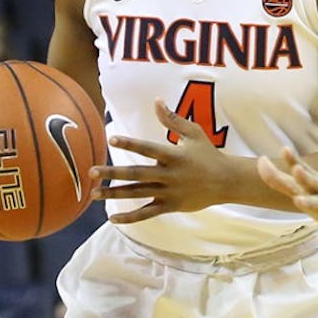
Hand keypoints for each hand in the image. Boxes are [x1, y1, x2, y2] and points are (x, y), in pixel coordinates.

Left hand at [90, 99, 234, 222]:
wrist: (226, 181)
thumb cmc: (208, 154)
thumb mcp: (194, 133)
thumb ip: (173, 119)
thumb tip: (156, 100)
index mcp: (173, 155)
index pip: (148, 148)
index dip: (130, 143)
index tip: (111, 138)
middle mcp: (169, 174)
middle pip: (136, 173)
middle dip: (113, 172)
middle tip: (91, 171)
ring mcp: (169, 192)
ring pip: (137, 194)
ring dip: (115, 193)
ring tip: (94, 193)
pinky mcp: (170, 206)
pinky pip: (147, 213)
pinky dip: (130, 217)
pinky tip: (112, 217)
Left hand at [257, 149, 317, 241]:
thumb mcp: (307, 189)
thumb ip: (282, 179)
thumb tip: (261, 161)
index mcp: (315, 182)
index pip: (303, 169)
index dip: (293, 160)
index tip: (284, 149)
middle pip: (313, 182)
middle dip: (304, 176)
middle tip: (296, 168)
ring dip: (311, 201)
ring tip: (298, 200)